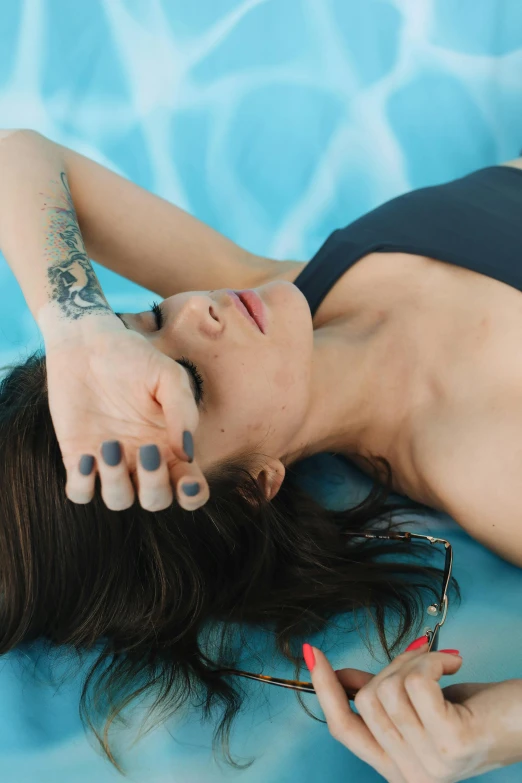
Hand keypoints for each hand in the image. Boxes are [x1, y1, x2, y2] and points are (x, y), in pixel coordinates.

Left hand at [44, 317, 208, 511]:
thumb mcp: (168, 376)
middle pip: (155, 501)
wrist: (86, 343)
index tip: (187, 482)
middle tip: (147, 450)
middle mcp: (142, 461)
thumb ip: (183, 410)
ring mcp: (110, 462)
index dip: (192, 496)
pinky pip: (80, 492)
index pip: (190, 488)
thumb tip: (187, 452)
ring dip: (116, 482)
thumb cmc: (133, 357)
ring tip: (110, 444)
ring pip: (119, 500)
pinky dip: (83, 484)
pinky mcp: (78, 457)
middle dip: (154, 485)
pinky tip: (86, 457)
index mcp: (171, 446)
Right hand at [304, 642, 521, 782]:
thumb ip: (377, 695)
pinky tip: (453, 663)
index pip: (344, 729)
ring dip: (415, 660)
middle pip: (366, 701)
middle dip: (391, 666)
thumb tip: (338, 676)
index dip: (324, 690)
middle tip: (422, 657)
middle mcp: (410, 777)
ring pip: (389, 689)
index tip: (312, 653)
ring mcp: (430, 766)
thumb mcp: (419, 705)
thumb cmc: (476, 711)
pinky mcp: (450, 743)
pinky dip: (432, 660)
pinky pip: (416, 683)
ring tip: (441, 662)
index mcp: (397, 769)